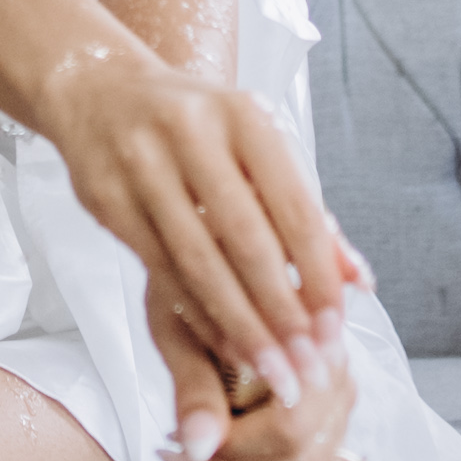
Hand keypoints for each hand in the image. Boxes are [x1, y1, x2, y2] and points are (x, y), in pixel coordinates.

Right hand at [21, 43, 354, 433]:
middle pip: (247, 241)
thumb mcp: (257, 150)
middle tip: (307, 367)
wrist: (100, 90)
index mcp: (246, 116)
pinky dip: (196, 313)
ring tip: (272, 371)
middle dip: (282, 313)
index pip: (296, 209)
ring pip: (199, 262)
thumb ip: (309, 216)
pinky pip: (159, 269)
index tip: (335, 329)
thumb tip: (360, 282)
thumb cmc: (196, 127)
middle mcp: (193, 133)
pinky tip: (223, 344)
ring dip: (240, 326)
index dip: (318, 276)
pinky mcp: (107, 198)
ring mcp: (142, 164)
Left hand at [158, 281, 369, 460]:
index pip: (288, 429)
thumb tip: (196, 448)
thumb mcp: (181, 320)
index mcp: (315, 350)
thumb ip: (195, 383)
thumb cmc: (198, 290)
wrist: (215, 262)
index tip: (170, 447)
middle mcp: (338, 390)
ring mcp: (341, 426)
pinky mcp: (333, 453)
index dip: (229, 453)